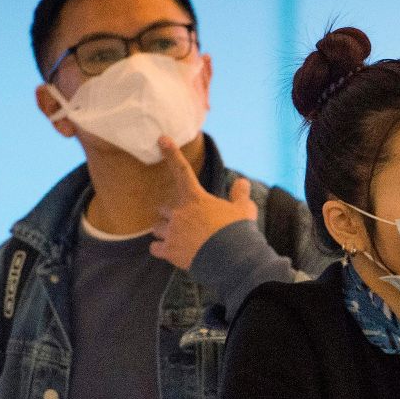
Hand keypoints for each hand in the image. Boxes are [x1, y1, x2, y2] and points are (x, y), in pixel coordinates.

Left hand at [150, 135, 257, 269]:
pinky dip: (161, 249)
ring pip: (157, 228)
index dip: (172, 153)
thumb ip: (240, 194)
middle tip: (184, 220)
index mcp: (195, 198)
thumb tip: (242, 182)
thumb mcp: (244, 209)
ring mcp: (172, 232)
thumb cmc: (237, 231)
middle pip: (163, 208)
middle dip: (170, 213)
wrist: (231, 259)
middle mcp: (179, 212)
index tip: (162, 139)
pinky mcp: (169, 251)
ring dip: (165, 231)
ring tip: (180, 238)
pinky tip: (172, 252)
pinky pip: (155, 248)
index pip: (182, 170)